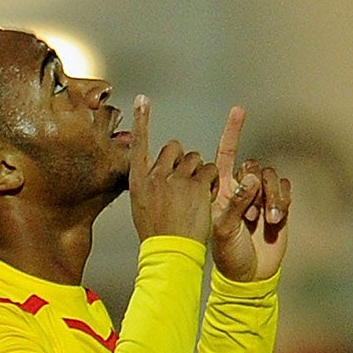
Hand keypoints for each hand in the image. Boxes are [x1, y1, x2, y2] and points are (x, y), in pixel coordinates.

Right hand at [128, 95, 215, 245]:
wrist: (170, 253)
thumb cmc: (158, 236)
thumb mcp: (142, 207)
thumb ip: (149, 186)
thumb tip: (154, 175)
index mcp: (139, 180)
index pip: (139, 143)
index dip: (142, 120)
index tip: (143, 99)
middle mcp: (155, 175)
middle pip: (174, 148)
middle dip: (184, 160)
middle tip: (187, 182)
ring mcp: (176, 179)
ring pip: (195, 159)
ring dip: (200, 172)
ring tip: (197, 195)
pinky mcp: (196, 186)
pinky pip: (211, 171)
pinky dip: (213, 182)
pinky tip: (208, 197)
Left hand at [208, 106, 291, 281]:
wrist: (249, 277)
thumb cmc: (229, 255)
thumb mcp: (225, 229)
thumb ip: (235, 202)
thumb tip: (252, 177)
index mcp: (222, 189)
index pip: (226, 153)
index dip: (233, 131)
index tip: (239, 110)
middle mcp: (242, 188)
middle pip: (253, 165)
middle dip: (255, 187)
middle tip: (250, 216)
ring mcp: (262, 197)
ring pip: (271, 176)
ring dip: (271, 196)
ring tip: (266, 220)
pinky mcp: (279, 206)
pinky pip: (285, 189)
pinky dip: (282, 201)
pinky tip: (275, 220)